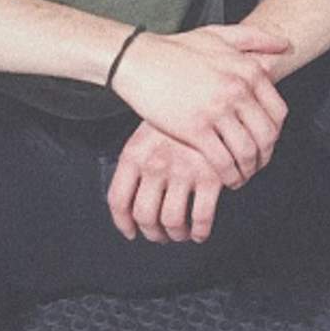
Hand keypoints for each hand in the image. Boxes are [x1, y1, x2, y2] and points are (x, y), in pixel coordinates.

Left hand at [107, 120, 224, 242]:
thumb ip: (137, 162)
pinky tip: (200, 231)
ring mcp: (183, 171)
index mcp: (135, 154)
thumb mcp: (147, 132)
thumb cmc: (178, 116)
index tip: (131, 231)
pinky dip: (200, 231)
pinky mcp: (211, 176)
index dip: (123, 223)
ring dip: (176, 234)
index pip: (119, 200)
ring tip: (181, 233)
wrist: (210, 94)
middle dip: (153, 233)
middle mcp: (155, 164)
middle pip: (145, 216)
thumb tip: (131, 203)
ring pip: (172, 221)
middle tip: (160, 235)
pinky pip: (201, 217)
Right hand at [109, 24, 290, 187]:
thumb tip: (285, 46)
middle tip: (256, 164)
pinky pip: (223, 161)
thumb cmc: (175, 49)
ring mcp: (217, 110)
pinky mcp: (195, 129)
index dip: (276, 133)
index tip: (266, 142)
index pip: (278, 112)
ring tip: (242, 175)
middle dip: (265, 156)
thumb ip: (255, 38)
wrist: (138, 60)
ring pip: (247, 151)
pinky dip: (230, 176)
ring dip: (249, 170)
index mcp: (247, 70)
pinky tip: (227, 179)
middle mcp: (237, 90)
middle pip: (266, 135)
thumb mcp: (219, 34)